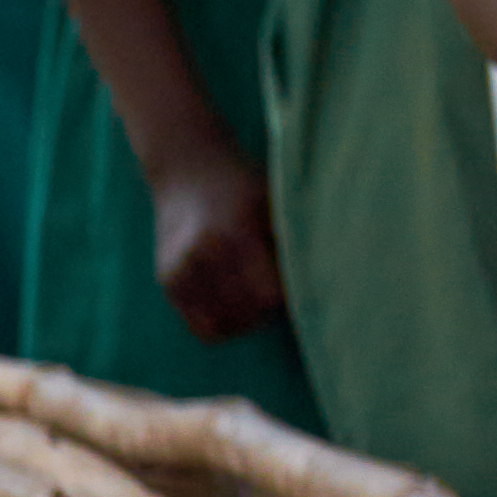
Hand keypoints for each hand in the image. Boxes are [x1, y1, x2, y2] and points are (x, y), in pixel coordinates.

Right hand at [146, 135, 292, 342]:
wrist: (186, 170)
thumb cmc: (242, 185)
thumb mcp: (274, 200)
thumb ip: (293, 238)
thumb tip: (328, 276)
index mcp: (234, 233)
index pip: (270, 294)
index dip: (291, 295)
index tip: (300, 280)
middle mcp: (201, 255)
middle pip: (248, 313)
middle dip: (271, 309)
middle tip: (280, 287)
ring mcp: (179, 271)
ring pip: (224, 326)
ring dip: (247, 321)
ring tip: (258, 295)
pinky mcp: (167, 283)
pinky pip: (201, 326)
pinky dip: (223, 323)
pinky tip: (237, 301)